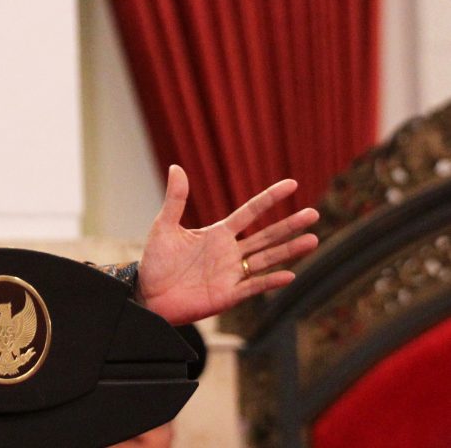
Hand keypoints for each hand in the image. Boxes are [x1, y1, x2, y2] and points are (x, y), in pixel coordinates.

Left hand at [137, 165, 319, 325]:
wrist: (147, 294)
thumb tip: (176, 167)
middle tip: (314, 213)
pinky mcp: (228, 295)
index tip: (292, 184)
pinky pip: (253, 287)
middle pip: (266, 236)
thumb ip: (175, 199)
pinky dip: (270, 281)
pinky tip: (290, 274)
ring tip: (313, 240)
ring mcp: (232, 274)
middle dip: (289, 225)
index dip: (270, 198)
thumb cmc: (156, 261)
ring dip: (289, 250)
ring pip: (267, 259)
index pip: (250, 212)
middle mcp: (230, 252)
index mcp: (218, 233)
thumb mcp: (164, 226)